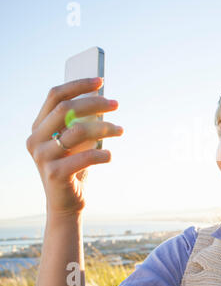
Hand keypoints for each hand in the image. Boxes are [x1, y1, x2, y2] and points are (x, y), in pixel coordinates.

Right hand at [26, 77, 122, 218]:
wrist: (66, 204)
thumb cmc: (75, 168)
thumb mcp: (77, 142)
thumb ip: (82, 123)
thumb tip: (103, 101)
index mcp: (38, 127)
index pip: (55, 96)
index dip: (78, 85)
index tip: (101, 81)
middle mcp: (35, 139)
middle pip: (66, 109)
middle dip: (95, 103)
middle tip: (116, 104)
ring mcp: (42, 157)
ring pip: (77, 131)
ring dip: (104, 128)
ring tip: (120, 130)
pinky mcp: (54, 174)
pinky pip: (84, 157)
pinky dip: (102, 154)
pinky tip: (110, 156)